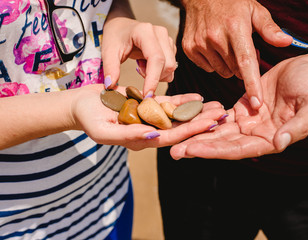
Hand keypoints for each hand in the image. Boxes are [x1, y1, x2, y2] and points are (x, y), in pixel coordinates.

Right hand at [72, 84, 226, 150]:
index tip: (210, 124)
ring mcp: (150, 118)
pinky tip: (198, 97)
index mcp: (141, 141)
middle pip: (180, 128)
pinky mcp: (147, 105)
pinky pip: (168, 104)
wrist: (80, 105)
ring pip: (177, 116)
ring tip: (217, 106)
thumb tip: (154, 136)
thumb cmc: (88, 119)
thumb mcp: (103, 130)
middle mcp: (149, 131)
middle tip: (223, 114)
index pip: (171, 138)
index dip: (191, 131)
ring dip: (197, 112)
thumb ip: (128, 135)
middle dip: (201, 122)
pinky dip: (183, 101)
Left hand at [102, 16, 176, 96]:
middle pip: (167, 65)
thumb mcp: (108, 51)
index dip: (153, 78)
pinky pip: (171, 68)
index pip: (156, 58)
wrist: (121, 27)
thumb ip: (110, 68)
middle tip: (138, 69)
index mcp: (144, 31)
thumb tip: (110, 85)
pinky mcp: (170, 46)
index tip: (146, 95)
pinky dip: (159, 72)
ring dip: (156, 75)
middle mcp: (160, 33)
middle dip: (154, 76)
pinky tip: (147, 63)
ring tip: (142, 65)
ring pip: (171, 68)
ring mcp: (167, 39)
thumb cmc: (115, 37)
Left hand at [170, 54, 307, 158]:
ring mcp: (247, 122)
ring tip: (173, 136)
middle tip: (173, 150)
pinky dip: (204, 117)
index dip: (215, 150)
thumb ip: (298, 127)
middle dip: (198, 147)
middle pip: (222, 144)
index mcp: (271, 139)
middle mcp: (256, 135)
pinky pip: (219, 115)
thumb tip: (279, 144)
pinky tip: (186, 118)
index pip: (239, 149)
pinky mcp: (241, 108)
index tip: (192, 149)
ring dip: (196, 134)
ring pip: (217, 131)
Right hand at [181, 0, 292, 108]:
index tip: (256, 104)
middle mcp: (215, 37)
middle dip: (243, 67)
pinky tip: (214, 48)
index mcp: (235, 28)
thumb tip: (287, 41)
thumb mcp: (254, 10)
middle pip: (235, 70)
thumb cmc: (232, 3)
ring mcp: (200, 44)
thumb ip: (269, 29)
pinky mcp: (189, 49)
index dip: (252, 85)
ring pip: (222, 71)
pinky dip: (214, 62)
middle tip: (243, 50)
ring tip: (228, 47)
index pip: (246, 62)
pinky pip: (208, 67)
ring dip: (228, 65)